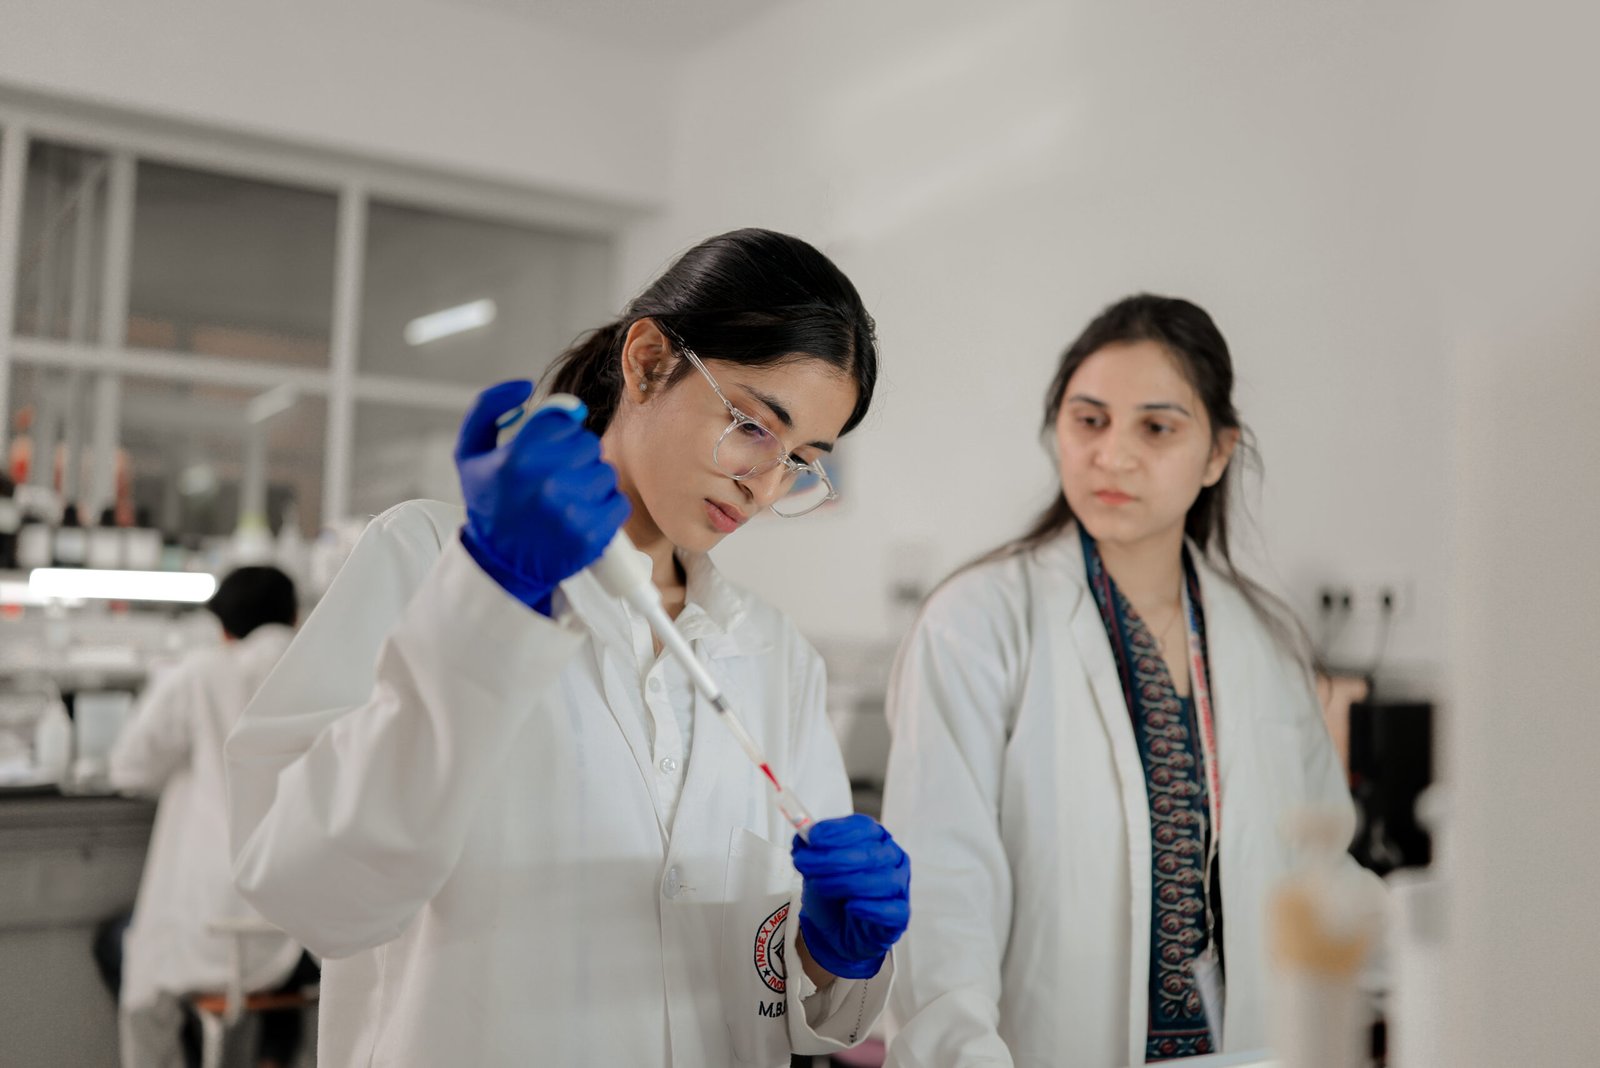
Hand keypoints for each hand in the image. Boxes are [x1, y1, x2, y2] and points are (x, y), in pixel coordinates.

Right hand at [454, 380, 629, 612]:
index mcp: (518, 457)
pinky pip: (618, 502)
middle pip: (588, 445)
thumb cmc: (489, 504)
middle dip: (575, 457)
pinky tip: (581, 515)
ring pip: (605, 473)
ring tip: (566, 499)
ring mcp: (573, 511)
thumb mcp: (469, 452)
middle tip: (555, 477)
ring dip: (591, 482)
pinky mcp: (593, 535)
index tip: (547, 451)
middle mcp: (547, 482)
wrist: (500, 564)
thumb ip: (488, 407)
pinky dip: (604, 508)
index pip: (565, 421)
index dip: (558, 435)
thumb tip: (524, 385)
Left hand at [792, 814, 909, 979]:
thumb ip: (808, 849)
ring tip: (821, 887)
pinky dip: (870, 908)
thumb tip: (801, 838)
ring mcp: (899, 887)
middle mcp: (892, 858)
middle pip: (871, 853)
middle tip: (805, 864)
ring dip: (847, 883)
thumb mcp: (814, 868)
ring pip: (884, 880)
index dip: (837, 831)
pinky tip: (850, 906)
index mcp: (875, 838)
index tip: (812, 837)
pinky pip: (893, 910)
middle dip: (834, 858)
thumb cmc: (832, 894)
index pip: (863, 827)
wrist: (837, 930)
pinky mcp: (899, 916)